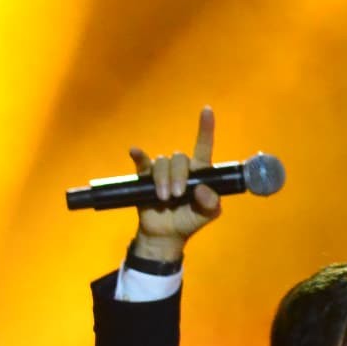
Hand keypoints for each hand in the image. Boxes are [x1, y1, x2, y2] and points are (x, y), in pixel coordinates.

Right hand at [126, 104, 223, 260]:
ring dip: (162, 180)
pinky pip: (142, 162)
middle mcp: (182, 168)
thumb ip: (211, 202)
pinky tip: (135, 152)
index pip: (204, 146)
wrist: (166, 235)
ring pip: (162, 163)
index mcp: (199, 172)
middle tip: (176, 196)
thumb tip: (201, 189)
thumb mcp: (208, 214)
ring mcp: (162, 172)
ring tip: (163, 198)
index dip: (205, 128)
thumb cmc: (189, 221)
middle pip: (179, 158)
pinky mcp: (145, 178)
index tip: (206, 109)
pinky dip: (139, 156)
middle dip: (178, 176)